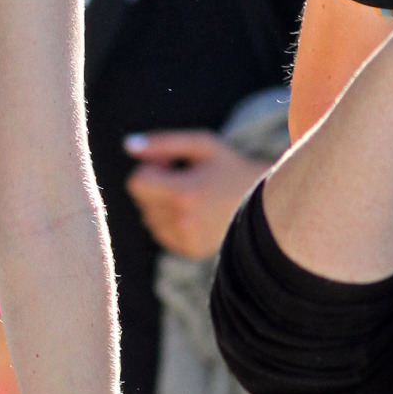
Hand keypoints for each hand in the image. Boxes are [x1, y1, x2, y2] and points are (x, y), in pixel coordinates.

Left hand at [124, 131, 264, 258]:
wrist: (265, 202)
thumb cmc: (229, 167)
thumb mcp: (201, 145)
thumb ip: (162, 143)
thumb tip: (127, 145)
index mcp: (185, 194)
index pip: (136, 182)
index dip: (150, 168)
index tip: (172, 164)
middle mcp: (184, 222)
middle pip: (140, 200)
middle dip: (155, 185)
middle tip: (185, 178)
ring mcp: (187, 240)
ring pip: (149, 218)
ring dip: (162, 205)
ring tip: (193, 195)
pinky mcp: (190, 250)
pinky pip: (160, 233)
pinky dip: (171, 221)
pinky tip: (195, 213)